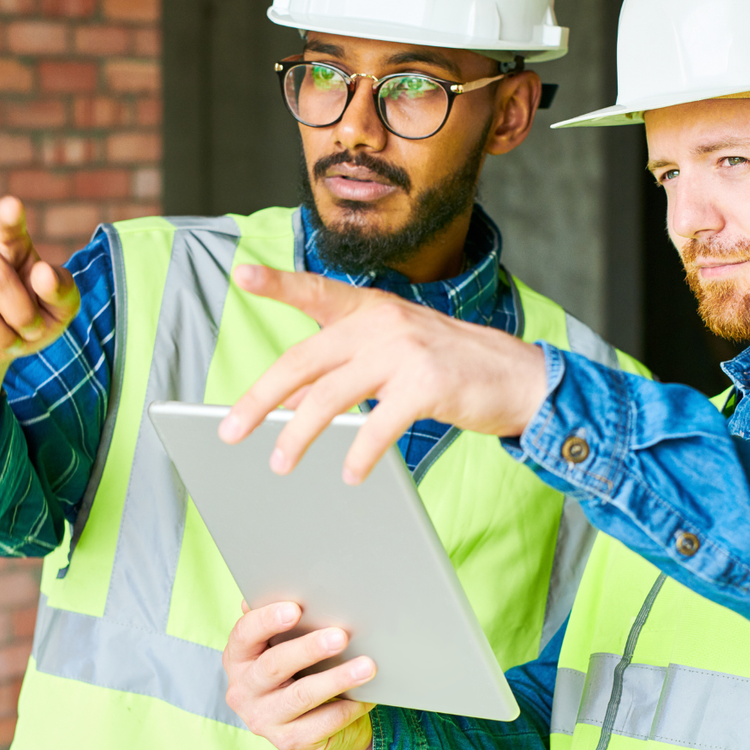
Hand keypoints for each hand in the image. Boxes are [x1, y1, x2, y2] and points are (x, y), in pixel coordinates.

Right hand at [0, 195, 81, 382]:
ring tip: (8, 339)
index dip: (8, 213)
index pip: (4, 219)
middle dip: (22, 316)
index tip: (13, 208)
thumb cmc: (29, 316)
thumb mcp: (58, 307)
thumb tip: (43, 275)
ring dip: (3, 338)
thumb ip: (61, 289)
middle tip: (30, 329)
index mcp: (6, 238)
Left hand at [217, 266, 549, 483]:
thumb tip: (292, 401)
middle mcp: (382, 323)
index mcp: (370, 310)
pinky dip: (359, 453)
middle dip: (262, 398)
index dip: (278, 284)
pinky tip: (350, 474)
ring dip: (298, 434)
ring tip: (279, 463)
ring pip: (331, 395)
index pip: (316, 293)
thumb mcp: (391, 359)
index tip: (242, 275)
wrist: (518, 377)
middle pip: (305, 360)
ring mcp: (405, 350)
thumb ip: (343, 373)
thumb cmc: (448, 369)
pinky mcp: (428, 384)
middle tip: (231, 431)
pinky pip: (379, 424)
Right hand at [223, 601, 376, 749]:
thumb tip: (289, 583)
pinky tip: (367, 695)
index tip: (295, 608)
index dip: (267, 620)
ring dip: (337, 679)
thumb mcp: (283, 646)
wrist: (308, 724)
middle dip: (309, 649)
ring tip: (367, 666)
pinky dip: (348, 707)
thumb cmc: (297, 671)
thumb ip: (283, 622)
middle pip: (274, 665)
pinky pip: (322, 723)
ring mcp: (263, 719)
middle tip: (340, 635)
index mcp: (238, 658)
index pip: (244, 635)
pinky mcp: (287, 742)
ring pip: (301, 696)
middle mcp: (243, 690)